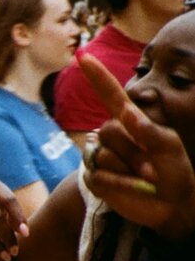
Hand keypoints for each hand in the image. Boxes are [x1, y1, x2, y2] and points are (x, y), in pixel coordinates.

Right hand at [79, 53, 194, 239]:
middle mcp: (113, 137)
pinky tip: (134, 188)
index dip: (97, 76)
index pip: (111, 95)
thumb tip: (126, 111)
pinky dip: (120, 184)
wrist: (172, 206)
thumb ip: (148, 130)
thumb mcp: (170, 147)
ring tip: (146, 180)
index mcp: (132, 123)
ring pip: (103, 155)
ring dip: (128, 170)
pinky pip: (99, 175)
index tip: (82, 55)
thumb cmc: (177, 173)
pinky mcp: (95, 179)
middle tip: (152, 168)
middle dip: (133, 151)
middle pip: (108, 132)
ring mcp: (102, 157)